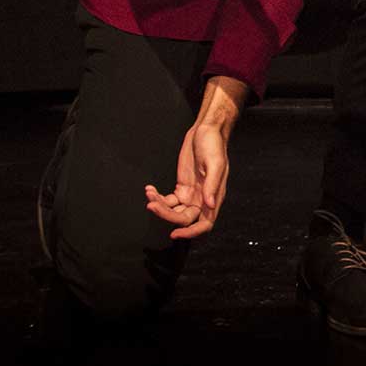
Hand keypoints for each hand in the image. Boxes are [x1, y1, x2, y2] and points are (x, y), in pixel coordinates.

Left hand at [145, 122, 229, 239]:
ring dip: (160, 206)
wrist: (206, 132)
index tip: (175, 233)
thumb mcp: (215, 163)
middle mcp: (202, 200)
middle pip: (184, 219)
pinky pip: (168, 201)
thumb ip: (212, 185)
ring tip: (150, 193)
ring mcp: (191, 195)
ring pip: (173, 211)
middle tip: (152, 205)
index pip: (205, 224)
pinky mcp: (182, 188)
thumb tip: (210, 205)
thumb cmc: (214, 145)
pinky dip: (157, 198)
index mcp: (214, 197)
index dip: (191, 233)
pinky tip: (150, 189)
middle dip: (167, 215)